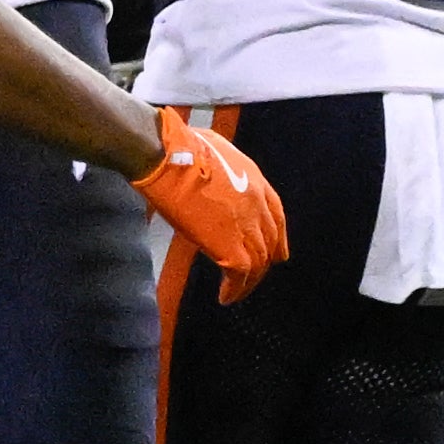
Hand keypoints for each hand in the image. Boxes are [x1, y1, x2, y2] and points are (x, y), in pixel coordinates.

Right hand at [132, 106, 287, 303]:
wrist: (166, 156)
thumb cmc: (177, 146)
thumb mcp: (213, 148)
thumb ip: (222, 168)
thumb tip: (211, 174)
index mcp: (255, 180)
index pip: (277, 215)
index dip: (277, 237)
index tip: (276, 252)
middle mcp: (258, 205)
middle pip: (270, 243)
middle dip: (264, 262)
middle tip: (254, 276)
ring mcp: (246, 227)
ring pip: (258, 264)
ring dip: (249, 282)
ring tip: (235, 291)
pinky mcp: (229, 246)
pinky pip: (239, 276)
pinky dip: (235, 290)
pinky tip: (225, 297)